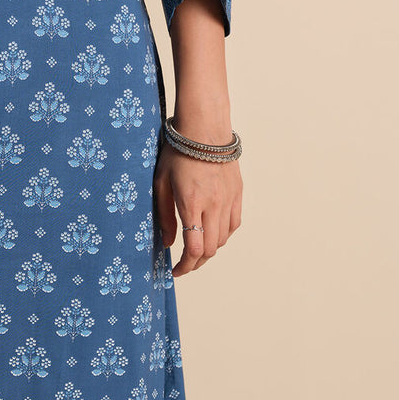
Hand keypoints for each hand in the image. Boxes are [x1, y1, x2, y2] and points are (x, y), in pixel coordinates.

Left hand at [153, 139, 242, 275]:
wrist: (205, 128)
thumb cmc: (178, 152)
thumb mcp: (161, 182)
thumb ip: (164, 215)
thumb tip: (167, 242)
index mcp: (192, 203)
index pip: (194, 249)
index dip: (184, 266)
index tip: (174, 271)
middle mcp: (213, 205)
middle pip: (210, 249)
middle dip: (195, 263)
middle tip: (183, 265)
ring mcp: (228, 200)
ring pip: (223, 239)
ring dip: (209, 250)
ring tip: (195, 249)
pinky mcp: (237, 194)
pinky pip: (233, 224)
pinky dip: (222, 235)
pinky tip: (211, 232)